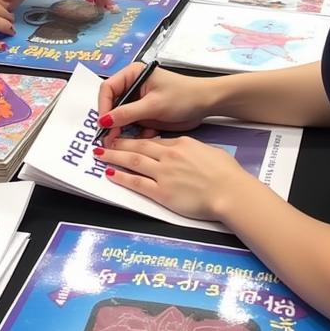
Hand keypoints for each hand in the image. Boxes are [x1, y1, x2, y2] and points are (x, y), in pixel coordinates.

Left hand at [95, 135, 251, 221]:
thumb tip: (181, 149)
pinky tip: (111, 173)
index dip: (137, 138)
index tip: (126, 137)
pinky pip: (137, 183)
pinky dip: (122, 178)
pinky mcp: (162, 193)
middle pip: (138, 146)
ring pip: (133, 161)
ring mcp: (164, 174)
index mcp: (181, 144)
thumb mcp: (207, 151)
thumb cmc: (226, 173)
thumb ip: (190, 149)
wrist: (230, 191)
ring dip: (113, 157)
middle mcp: (169, 156)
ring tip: (99, 154)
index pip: (154, 140)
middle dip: (119, 143)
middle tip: (103, 140)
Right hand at [96, 62, 214, 140]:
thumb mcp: (153, 105)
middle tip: (110, 139)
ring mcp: (139, 102)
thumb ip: (127, 113)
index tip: (103, 124)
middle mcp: (133, 87)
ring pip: (121, 119)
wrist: (206, 104)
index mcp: (133, 75)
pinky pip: (133, 127)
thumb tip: (103, 121)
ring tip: (123, 143)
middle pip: (112, 105)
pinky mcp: (146, 115)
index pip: (108, 88)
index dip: (103, 106)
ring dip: (122, 131)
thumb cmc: (182, 96)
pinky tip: (145, 137)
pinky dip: (136, 134)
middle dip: (111, 122)